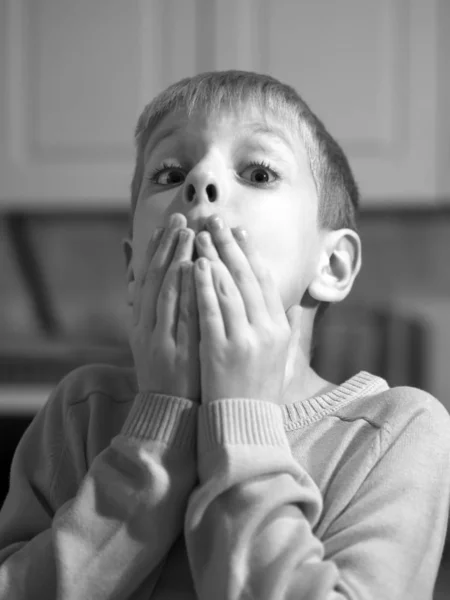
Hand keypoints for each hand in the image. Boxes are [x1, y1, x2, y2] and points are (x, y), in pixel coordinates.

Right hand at [130, 213, 199, 401]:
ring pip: (165, 291)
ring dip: (175, 259)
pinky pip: (179, 315)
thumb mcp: (159, 344)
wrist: (170, 416)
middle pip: (156, 279)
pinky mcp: (174, 351)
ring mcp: (159, 339)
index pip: (150, 280)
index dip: (158, 251)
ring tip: (186, 232)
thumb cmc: (172, 378)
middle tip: (179, 218)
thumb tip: (174, 284)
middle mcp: (147, 327)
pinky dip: (184, 289)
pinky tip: (191, 267)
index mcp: (143, 324)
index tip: (168, 226)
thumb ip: (165, 316)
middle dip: (167, 246)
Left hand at [193, 216, 302, 404]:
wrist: (244, 425)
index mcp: (279, 329)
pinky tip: (195, 266)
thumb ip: (274, 325)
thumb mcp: (275, 356)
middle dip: (231, 246)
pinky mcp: (220, 350)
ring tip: (202, 235)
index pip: (266, 282)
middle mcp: (266, 330)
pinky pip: (211, 311)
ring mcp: (244, 340)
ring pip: (229, 289)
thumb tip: (274, 299)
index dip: (251, 254)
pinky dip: (203, 286)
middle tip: (217, 220)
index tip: (240, 232)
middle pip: (247, 278)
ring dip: (214, 258)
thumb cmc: (256, 389)